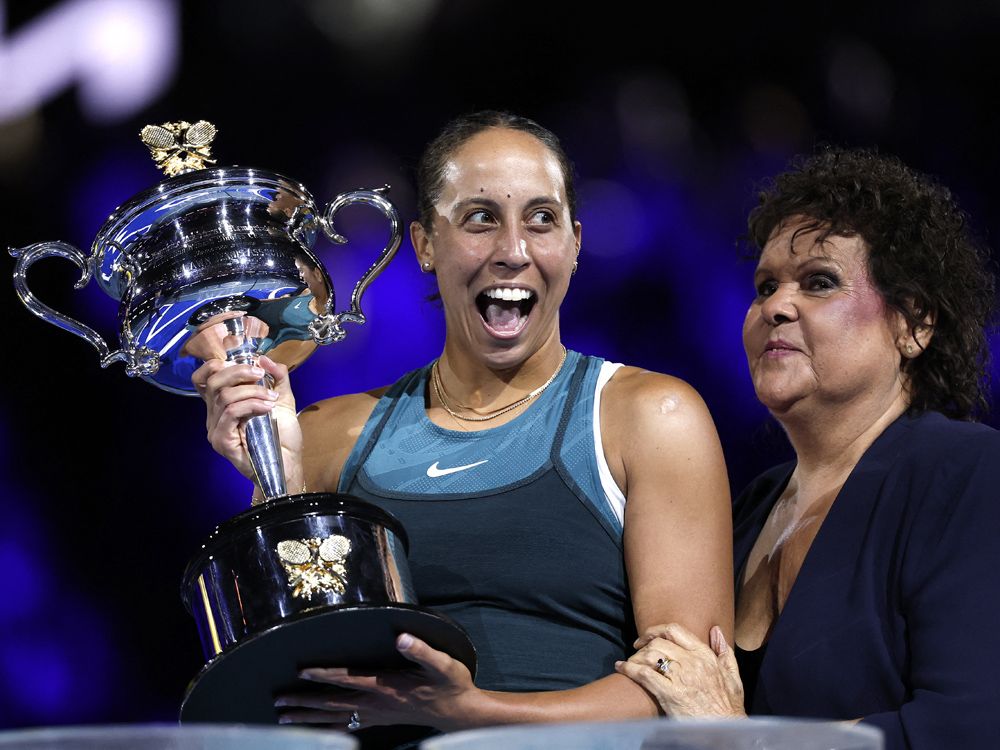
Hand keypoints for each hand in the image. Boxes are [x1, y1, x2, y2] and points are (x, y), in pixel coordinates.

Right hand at [191, 355, 301, 482]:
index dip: (216, 365)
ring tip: (271, 398)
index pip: (204, 378)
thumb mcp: (282, 399)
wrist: (288, 463)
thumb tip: (264, 358)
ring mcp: (216, 429)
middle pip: (214, 382)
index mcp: (223, 404)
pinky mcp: (221, 441)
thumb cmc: (282, 435)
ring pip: (225, 397)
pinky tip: (267, 408)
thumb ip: (276, 377)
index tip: (245, 364)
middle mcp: (214, 416)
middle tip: (261, 374)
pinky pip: (231, 413)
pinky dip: (251, 405)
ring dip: (252, 391)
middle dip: (239, 371)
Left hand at [274, 633, 480, 731]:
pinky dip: (328, 726)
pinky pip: (347, 725)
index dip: (324, 675)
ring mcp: (377, 714)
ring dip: (309, 717)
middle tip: (279, 703)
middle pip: (333, 703)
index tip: (301, 671)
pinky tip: (317, 727)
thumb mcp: (442, 664)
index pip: (348, 679)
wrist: (458, 712)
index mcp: (386, 686)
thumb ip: (421, 650)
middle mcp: (376, 702)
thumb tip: (401, 637)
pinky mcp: (380, 720)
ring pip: (335, 717)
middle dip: (305, 702)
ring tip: (284, 718)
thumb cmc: (451, 685)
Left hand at [615, 623, 745, 718]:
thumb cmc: (728, 706)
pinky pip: (644, 674)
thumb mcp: (733, 675)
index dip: (656, 629)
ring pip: (650, 655)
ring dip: (636, 657)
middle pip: (659, 642)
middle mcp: (692, 662)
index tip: (647, 636)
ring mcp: (680, 678)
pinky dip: (629, 669)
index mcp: (704, 655)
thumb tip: (715, 630)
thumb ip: (724, 651)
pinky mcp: (670, 694)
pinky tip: (622, 668)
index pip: (675, 630)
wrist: (725, 730)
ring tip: (630, 662)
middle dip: (644, 644)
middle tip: (636, 650)